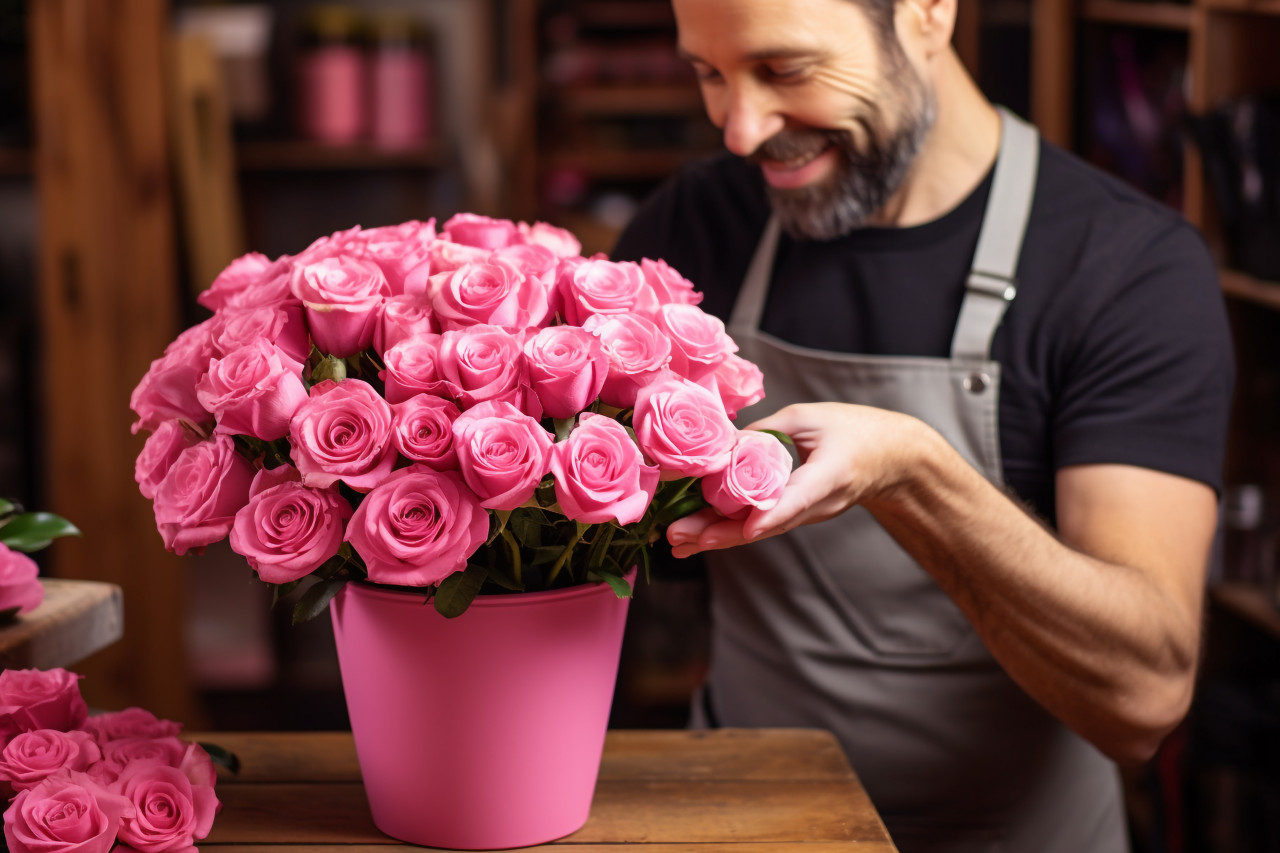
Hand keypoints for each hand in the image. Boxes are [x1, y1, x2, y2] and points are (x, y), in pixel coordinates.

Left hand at [667, 403, 928, 556]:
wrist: (889, 460)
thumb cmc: (853, 430)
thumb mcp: (811, 418)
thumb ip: (768, 431)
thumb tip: (723, 444)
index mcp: (830, 475)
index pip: (798, 499)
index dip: (773, 514)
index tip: (748, 528)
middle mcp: (816, 504)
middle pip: (766, 524)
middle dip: (722, 533)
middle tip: (680, 537)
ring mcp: (805, 515)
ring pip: (757, 530)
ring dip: (716, 537)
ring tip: (676, 543)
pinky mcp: (794, 515)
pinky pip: (758, 525)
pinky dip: (727, 531)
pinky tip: (695, 538)